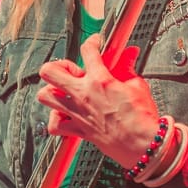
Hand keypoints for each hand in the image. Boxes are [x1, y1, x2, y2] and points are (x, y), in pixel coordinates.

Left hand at [37, 34, 160, 168]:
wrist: (142, 145)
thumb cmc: (142, 119)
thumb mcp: (137, 86)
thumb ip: (128, 68)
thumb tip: (129, 55)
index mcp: (100, 80)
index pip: (87, 51)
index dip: (92, 42)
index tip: (94, 44)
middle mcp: (83, 95)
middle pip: (50, 71)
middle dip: (59, 67)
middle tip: (72, 71)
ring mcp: (77, 113)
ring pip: (45, 95)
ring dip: (52, 91)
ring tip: (65, 91)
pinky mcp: (78, 130)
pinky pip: (55, 125)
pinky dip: (56, 120)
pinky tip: (65, 115)